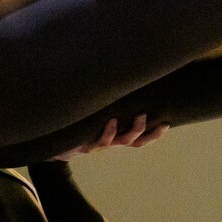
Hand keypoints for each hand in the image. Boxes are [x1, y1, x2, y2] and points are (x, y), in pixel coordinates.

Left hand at [51, 114, 168, 160]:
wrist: (54, 141)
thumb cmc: (78, 124)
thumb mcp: (95, 114)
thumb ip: (109, 103)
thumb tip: (123, 77)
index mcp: (116, 135)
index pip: (140, 137)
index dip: (154, 134)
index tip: (166, 124)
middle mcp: (110, 141)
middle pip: (133, 141)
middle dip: (143, 131)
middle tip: (147, 116)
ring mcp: (97, 144)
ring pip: (118, 141)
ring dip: (129, 131)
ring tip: (137, 117)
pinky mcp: (84, 145)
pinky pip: (97, 141)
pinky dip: (106, 132)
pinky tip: (111, 121)